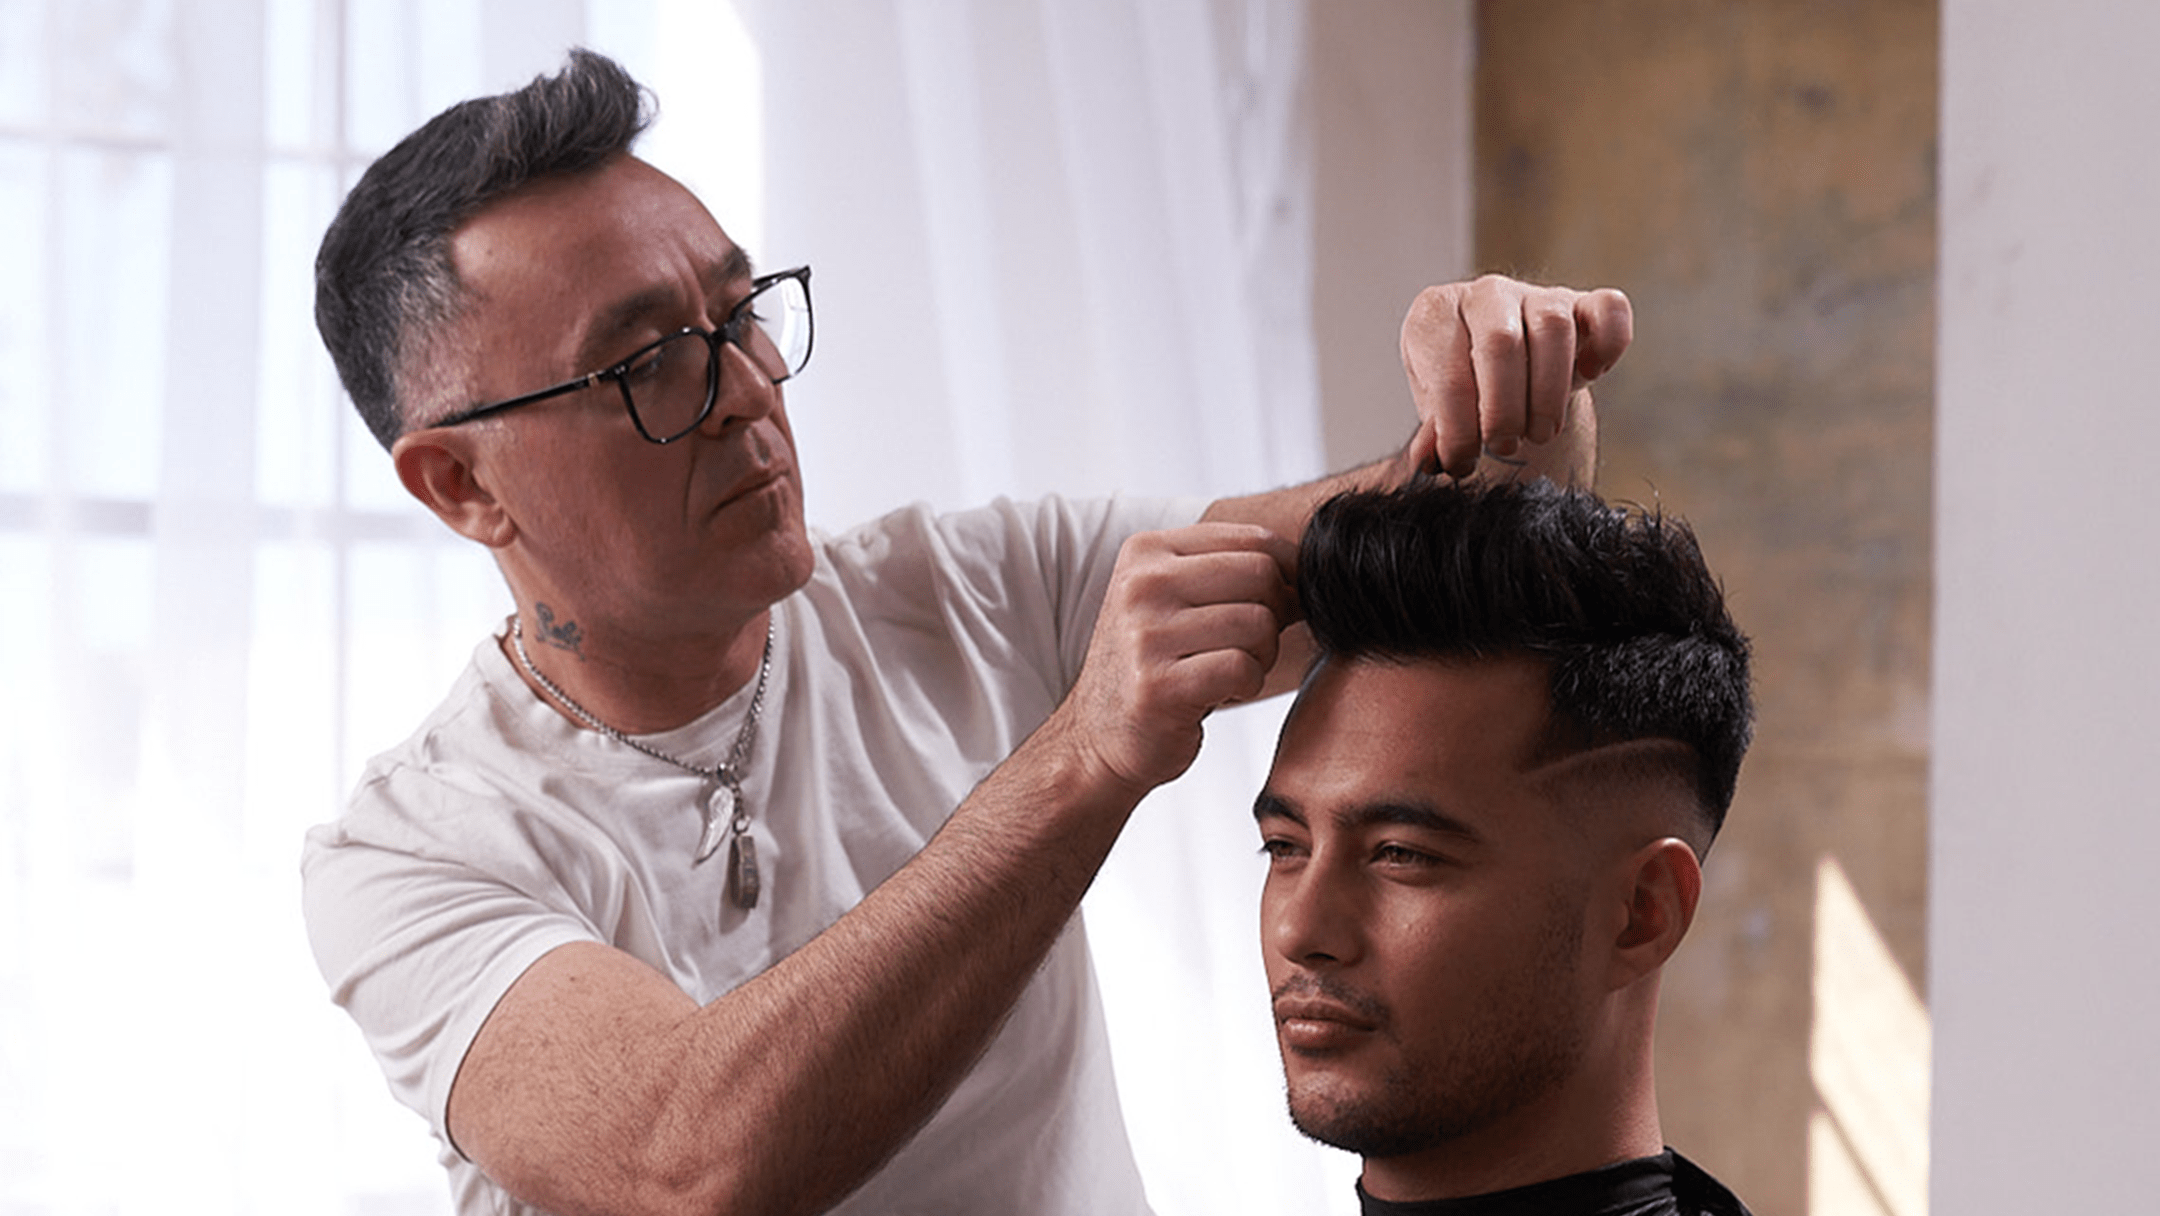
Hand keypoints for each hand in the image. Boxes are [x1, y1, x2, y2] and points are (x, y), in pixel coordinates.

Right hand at [1051, 523, 1297, 797]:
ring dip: (1261, 655)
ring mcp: (1145, 635)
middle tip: (1249, 644)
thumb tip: (1311, 567)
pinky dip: (1246, 684)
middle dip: (1275, 615)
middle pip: (1261, 576)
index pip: (1254, 540)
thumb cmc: (1152, 665)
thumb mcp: (1172, 597)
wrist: (1097, 738)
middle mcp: (1141, 585)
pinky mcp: (1158, 686)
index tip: (1279, 604)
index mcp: (1146, 551)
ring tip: (1230, 670)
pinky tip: (1220, 692)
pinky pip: (1242, 668)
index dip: (1286, 574)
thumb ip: (1229, 569)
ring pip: (1259, 623)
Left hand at [1399, 275, 1632, 480]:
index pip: (1448, 371)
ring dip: (1548, 394)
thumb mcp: (1437, 410)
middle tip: (1504, 447)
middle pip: (1500, 343)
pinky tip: (1590, 376)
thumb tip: (1430, 460)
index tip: (1463, 462)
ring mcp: (1537, 294)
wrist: (1503, 371)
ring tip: (1539, 433)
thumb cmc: (1464, 389)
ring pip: (1553, 328)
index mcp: (1436, 314)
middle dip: (1504, 411)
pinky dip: (1608, 344)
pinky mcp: (1584, 303)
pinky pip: (1608, 309)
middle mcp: (1485, 294)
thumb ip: (1433, 433)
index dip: (1457, 428)